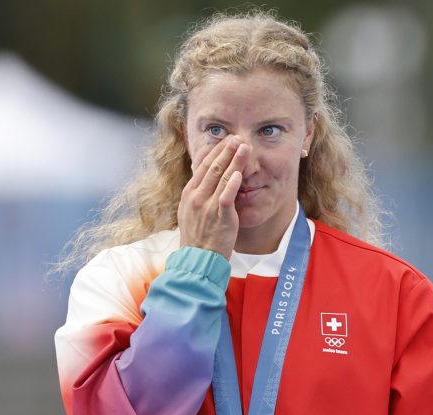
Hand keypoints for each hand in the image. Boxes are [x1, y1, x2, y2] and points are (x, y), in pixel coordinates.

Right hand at [178, 136, 248, 259]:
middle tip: (237, 137)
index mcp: (189, 193)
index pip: (201, 166)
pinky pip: (226, 196)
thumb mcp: (192, 212)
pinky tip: (239, 173)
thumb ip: (198, 195)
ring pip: (220, 177)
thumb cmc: (198, 237)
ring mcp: (206, 206)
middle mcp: (196, 196)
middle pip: (211, 167)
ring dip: (233, 160)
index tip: (225, 141)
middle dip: (225, 150)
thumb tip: (203, 179)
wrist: (197, 259)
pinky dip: (232, 183)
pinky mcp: (219, 216)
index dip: (215, 152)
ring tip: (244, 146)